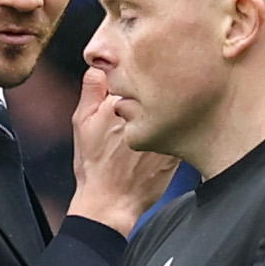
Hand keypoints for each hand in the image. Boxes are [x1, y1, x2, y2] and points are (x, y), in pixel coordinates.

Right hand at [69, 68, 179, 233]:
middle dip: (158, 86)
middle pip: (159, 86)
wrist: (110, 201)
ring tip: (165, 112)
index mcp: (121, 102)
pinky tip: (170, 133)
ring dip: (171, 105)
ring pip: (174, 106)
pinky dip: (179, 127)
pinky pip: (183, 128)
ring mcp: (164, 133)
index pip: (137, 70)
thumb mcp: (81, 122)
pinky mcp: (176, 149)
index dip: (137, 71)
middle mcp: (145, 115)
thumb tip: (100, 64)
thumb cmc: (94, 164)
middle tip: (153, 94)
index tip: (138, 77)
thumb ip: (91, 89)